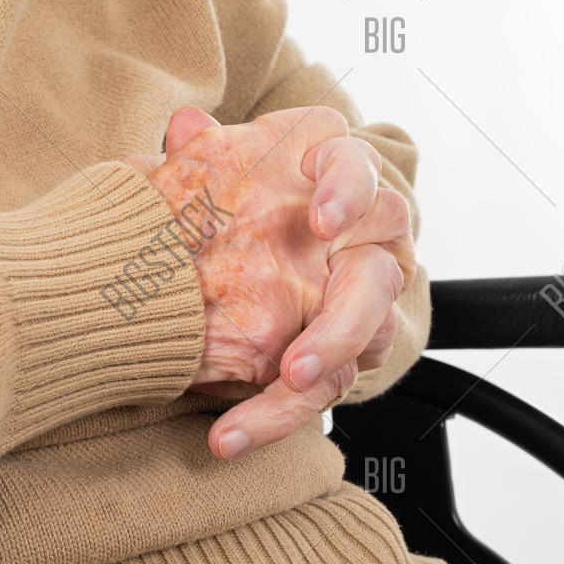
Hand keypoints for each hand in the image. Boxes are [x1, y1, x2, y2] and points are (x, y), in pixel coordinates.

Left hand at [126, 105, 414, 459]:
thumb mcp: (202, 171)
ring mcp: (358, 295)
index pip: (355, 168)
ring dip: (321, 371)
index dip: (347, 190)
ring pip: (363, 342)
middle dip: (343, 322)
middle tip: (298, 360)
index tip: (321, 220)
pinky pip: (322, 388)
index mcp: (333, 172)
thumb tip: (185, 128)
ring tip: (277, 393)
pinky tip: (228, 436)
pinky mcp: (336, 351)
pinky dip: (272, 416)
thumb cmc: (224, 194)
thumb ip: (197, 153)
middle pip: (378, 275)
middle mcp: (363, 234)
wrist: (213, 247)